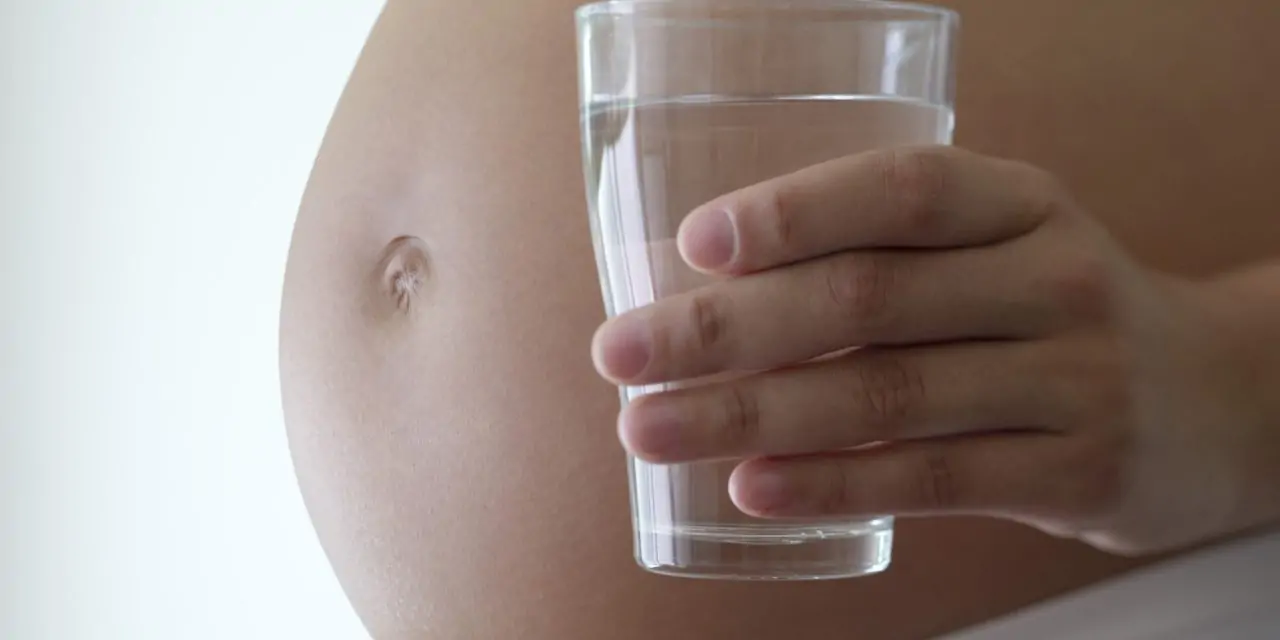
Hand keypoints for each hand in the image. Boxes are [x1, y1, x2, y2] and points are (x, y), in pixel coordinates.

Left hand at [590, 145, 1274, 555]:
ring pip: (888, 395)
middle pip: (869, 298)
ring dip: (751, 415)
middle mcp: (1052, 279)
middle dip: (727, 329)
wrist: (1219, 399)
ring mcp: (1072, 378)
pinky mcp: (1076, 472)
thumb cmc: (1055, 313)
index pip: (904, 190)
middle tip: (619, 353)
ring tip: (649, 428)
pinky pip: (933, 480)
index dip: (795, 212)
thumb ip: (889, 263)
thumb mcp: (1001, 252)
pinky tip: (751, 488)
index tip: (693, 245)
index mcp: (1021, 204)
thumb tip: (710, 298)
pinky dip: (833, 484)